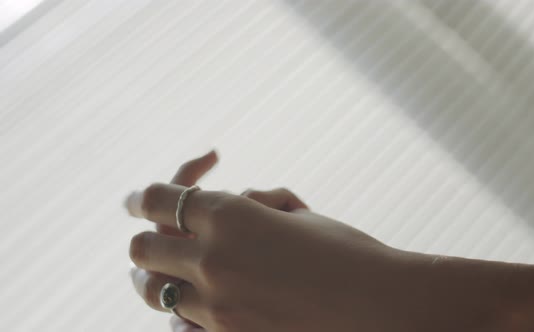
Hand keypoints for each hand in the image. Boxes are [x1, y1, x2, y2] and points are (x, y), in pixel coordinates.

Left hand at [126, 183, 403, 330]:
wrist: (383, 306)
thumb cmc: (349, 252)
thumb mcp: (297, 216)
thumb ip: (252, 210)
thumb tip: (229, 205)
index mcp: (230, 214)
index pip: (159, 196)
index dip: (143, 194)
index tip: (138, 197)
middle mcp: (212, 257)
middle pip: (142, 246)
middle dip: (144, 240)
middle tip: (154, 239)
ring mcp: (215, 305)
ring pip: (153, 290)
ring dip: (153, 278)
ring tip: (157, 274)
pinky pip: (180, 326)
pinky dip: (182, 314)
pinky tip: (195, 307)